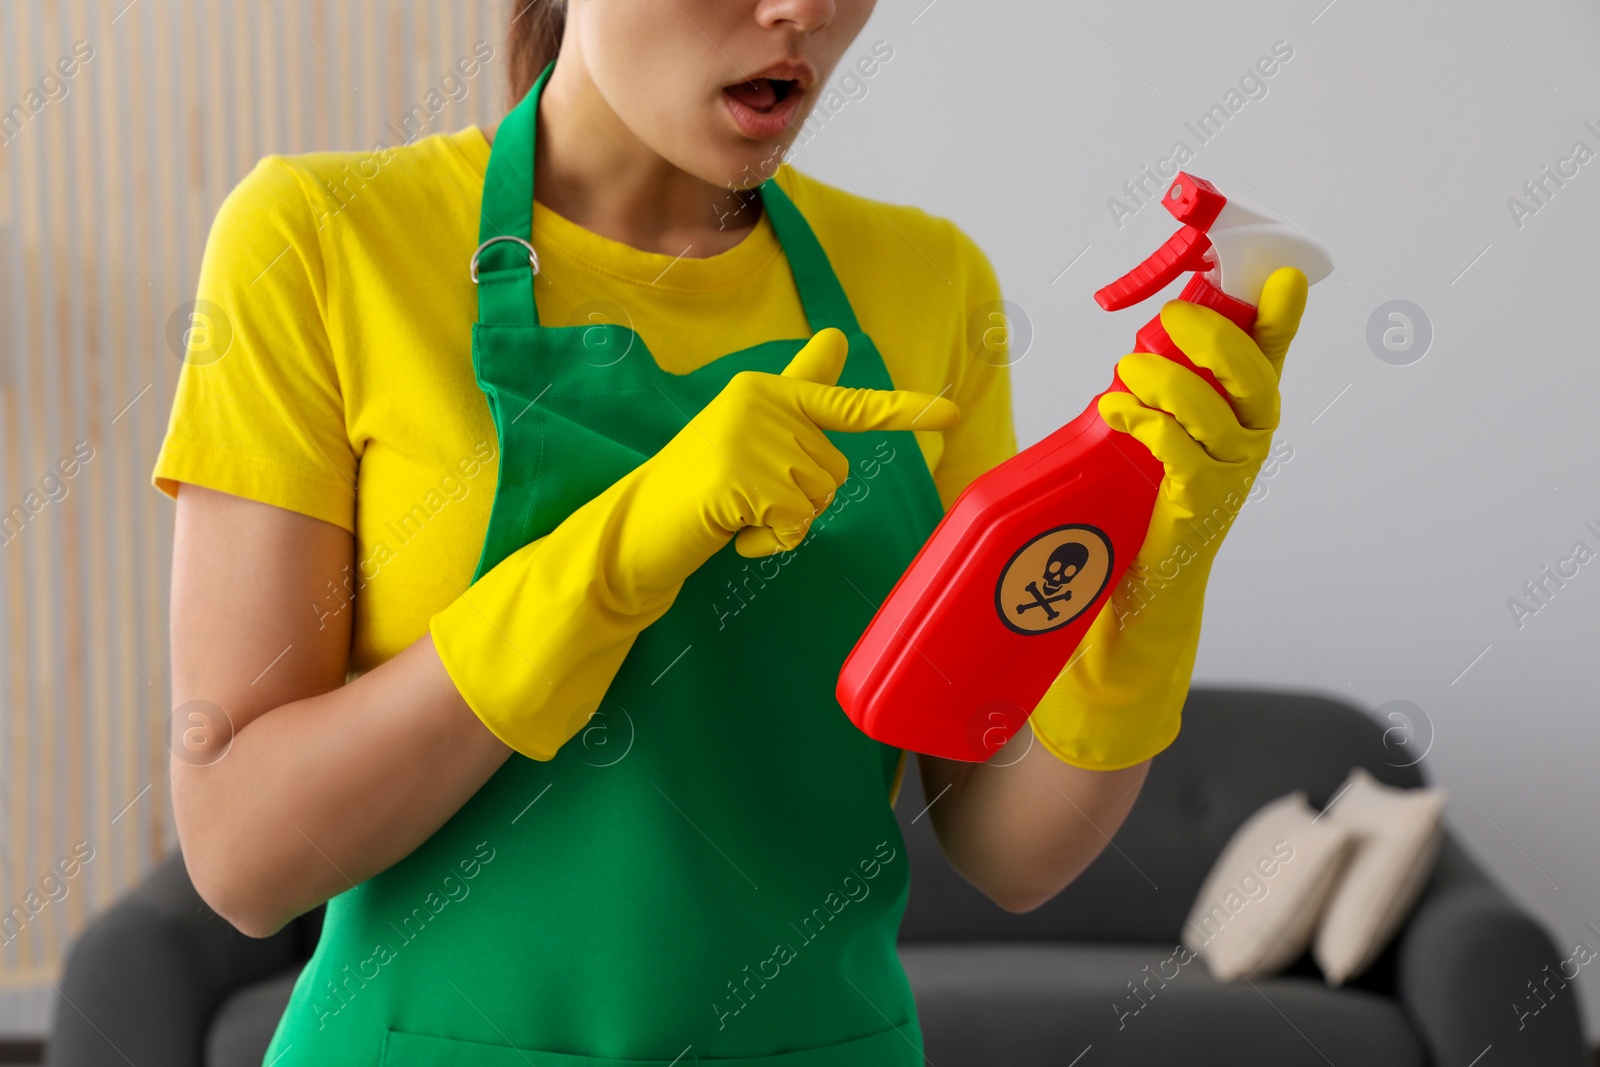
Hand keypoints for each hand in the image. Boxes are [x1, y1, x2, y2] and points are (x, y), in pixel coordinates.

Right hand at [431, 327, 959, 759]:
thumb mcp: (748, 438)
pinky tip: (729, 534)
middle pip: (834, 474)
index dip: (901, 412)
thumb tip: (834, 339)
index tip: (948, 414)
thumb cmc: (693, 490)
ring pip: (818, 501)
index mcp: (765, 390)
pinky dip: (767, 544)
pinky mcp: (745, 479)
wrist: (631, 531)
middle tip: (742, 502)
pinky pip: (794, 527)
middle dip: (799, 502)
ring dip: (782, 524)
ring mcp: (752, 440)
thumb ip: (797, 394)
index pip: (844, 404)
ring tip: (732, 515)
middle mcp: (760, 403)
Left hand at [1099, 266, 1307, 565]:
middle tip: (1169, 317)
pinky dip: (1142, 420)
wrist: (1159, 567)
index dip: (1283, 317)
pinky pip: (1176, 447)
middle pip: (1249, 374)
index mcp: (1252, 409)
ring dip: (1162, 380)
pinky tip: (1114, 409)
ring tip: (1125, 370)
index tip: (1286, 279)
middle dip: (1210, 336)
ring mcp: (1232, 469)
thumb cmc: (1167, 485)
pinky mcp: (1200, 498)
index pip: (1272, 354)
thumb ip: (1184, 378)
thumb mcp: (1181, 424)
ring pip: (1205, 408)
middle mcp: (1254, 436)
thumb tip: (1164, 324)